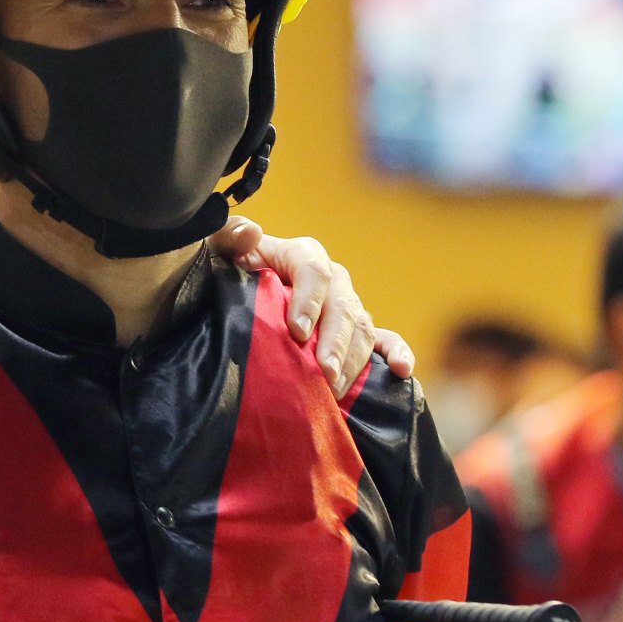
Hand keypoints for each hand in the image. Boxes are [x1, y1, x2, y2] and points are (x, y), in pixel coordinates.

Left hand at [210, 217, 413, 393]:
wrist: (237, 297)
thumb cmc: (227, 272)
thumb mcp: (220, 251)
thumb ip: (229, 238)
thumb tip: (251, 232)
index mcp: (302, 255)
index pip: (314, 270)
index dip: (309, 300)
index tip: (297, 332)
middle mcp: (332, 279)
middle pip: (343, 306)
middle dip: (335, 342)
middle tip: (323, 373)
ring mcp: (348, 305)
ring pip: (363, 328)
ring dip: (354, 359)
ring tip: (336, 389)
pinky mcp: (356, 331)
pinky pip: (386, 340)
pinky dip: (398, 354)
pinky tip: (402, 371)